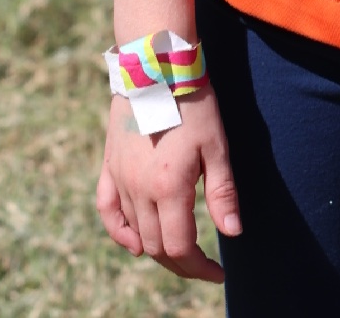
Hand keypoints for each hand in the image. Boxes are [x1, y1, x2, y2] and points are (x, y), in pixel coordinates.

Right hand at [97, 86, 241, 281]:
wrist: (157, 66)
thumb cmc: (193, 103)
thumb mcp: (216, 146)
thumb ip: (222, 193)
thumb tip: (232, 234)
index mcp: (169, 188)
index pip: (180, 247)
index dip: (200, 268)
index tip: (218, 273)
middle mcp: (139, 190)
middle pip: (157, 247)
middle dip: (181, 262)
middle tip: (203, 264)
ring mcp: (120, 179)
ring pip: (134, 233)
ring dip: (156, 249)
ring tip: (180, 252)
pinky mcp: (109, 166)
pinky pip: (107, 211)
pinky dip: (119, 232)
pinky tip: (134, 242)